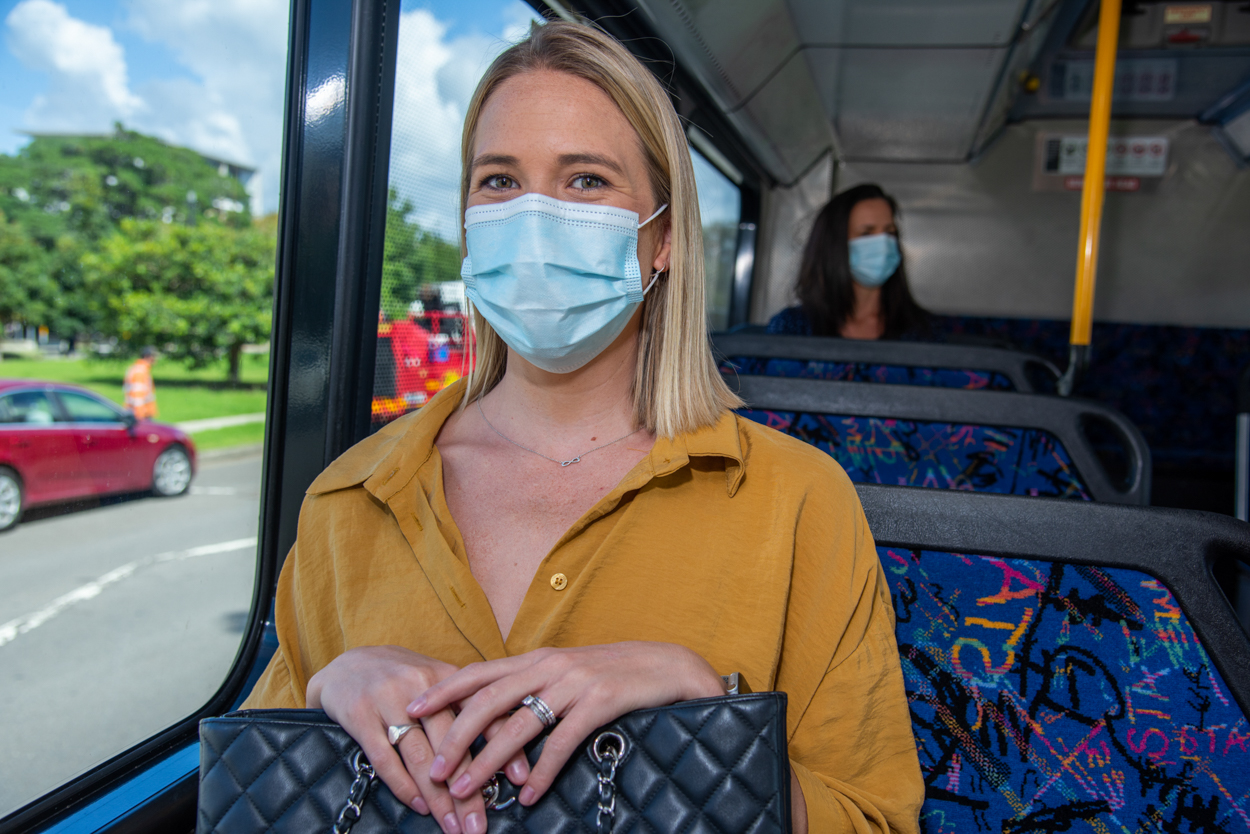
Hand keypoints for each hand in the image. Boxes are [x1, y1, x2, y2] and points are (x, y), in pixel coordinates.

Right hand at [307, 646, 529, 833]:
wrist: (347, 663)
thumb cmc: (402, 677)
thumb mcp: (437, 680)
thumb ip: (467, 705)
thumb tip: (506, 744)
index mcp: (446, 675)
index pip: (482, 713)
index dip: (503, 746)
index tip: (521, 778)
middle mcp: (419, 684)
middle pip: (452, 743)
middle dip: (469, 788)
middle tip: (480, 823)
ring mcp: (388, 699)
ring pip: (420, 756)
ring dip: (439, 797)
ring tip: (454, 826)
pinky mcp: (359, 714)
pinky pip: (385, 758)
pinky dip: (404, 786)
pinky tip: (420, 806)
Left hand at [406, 642, 724, 806]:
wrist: (666, 666)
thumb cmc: (612, 674)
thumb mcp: (567, 674)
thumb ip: (533, 688)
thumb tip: (494, 715)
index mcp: (537, 658)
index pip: (480, 672)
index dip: (444, 690)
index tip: (412, 710)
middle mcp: (550, 666)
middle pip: (489, 700)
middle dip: (456, 736)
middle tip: (433, 769)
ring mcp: (575, 683)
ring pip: (520, 724)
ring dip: (489, 761)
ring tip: (467, 789)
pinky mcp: (600, 701)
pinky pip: (563, 741)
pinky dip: (542, 771)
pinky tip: (527, 796)